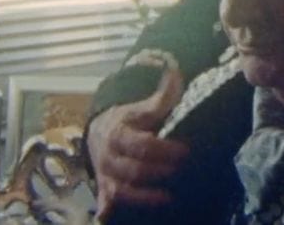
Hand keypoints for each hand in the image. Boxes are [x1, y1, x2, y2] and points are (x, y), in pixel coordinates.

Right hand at [88, 68, 188, 218]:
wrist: (98, 132)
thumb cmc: (127, 120)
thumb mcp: (141, 107)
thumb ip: (161, 97)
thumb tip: (177, 73)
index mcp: (119, 132)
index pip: (142, 145)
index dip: (165, 150)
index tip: (185, 151)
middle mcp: (109, 156)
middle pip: (134, 169)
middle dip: (160, 172)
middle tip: (182, 170)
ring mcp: (105, 175)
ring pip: (122, 190)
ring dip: (145, 196)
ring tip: (168, 197)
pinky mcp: (104, 190)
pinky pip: (105, 203)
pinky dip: (108, 211)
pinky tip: (112, 218)